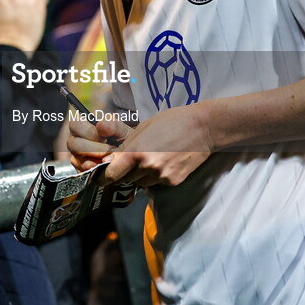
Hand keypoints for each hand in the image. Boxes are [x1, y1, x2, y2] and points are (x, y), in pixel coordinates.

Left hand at [68, 107, 212, 186]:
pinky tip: (163, 162)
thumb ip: (127, 146)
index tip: (101, 176)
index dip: (104, 177)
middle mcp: (147, 167)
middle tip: (127, 164)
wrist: (203, 127)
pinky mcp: (174, 181)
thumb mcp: (143, 128)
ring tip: (150, 159)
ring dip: (139, 176)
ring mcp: (162, 176)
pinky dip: (155, 176)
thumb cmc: (171, 122)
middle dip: (123, 174)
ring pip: (141, 183)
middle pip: (125, 180)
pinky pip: (156, 183)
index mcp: (136, 152)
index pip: (111, 175)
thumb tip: (111, 158)